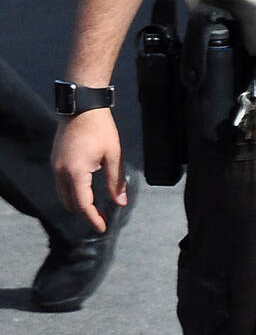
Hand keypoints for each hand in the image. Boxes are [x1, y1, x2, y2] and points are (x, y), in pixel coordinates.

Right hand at [52, 108, 126, 233]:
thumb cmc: (101, 128)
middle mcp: (61, 172)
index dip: (93, 219)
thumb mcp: (114, 154)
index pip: (83, 205)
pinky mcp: (55, 161)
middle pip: (70, 204)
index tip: (103, 227)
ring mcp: (56, 167)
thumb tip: (121, 203)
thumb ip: (116, 181)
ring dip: (77, 203)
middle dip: (85, 213)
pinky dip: (71, 192)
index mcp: (76, 172)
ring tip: (95, 206)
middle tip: (101, 217)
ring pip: (63, 196)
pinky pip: (60, 185)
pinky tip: (85, 190)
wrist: (83, 106)